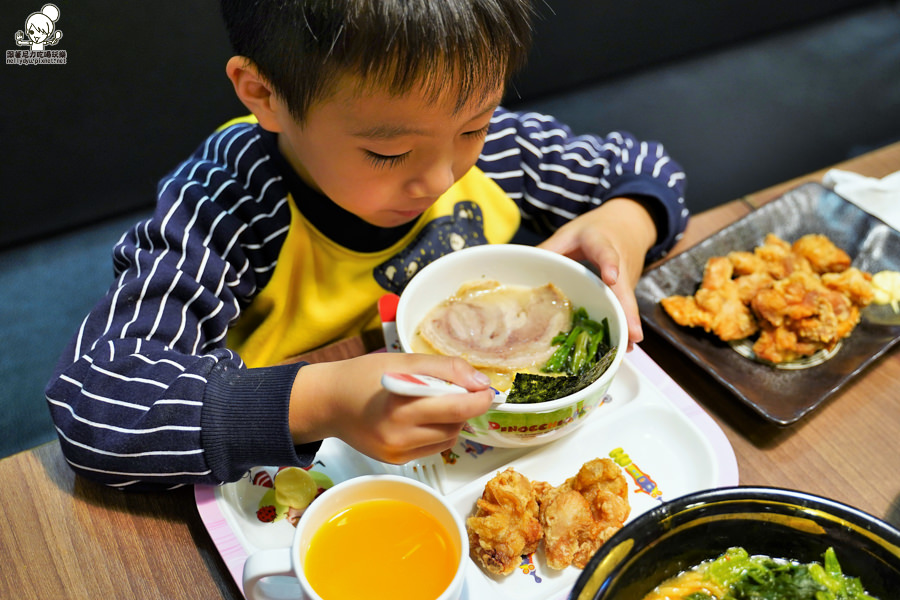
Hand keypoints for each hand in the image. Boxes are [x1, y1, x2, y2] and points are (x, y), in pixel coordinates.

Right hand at [288, 353, 493, 463]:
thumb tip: (481, 383)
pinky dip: (437, 433)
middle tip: (461, 391)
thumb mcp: (405, 361)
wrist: (329, 402)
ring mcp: (398, 452)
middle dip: (466, 407)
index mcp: (401, 406)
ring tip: (434, 403)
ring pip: (449, 439)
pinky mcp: (397, 461)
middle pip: (456, 424)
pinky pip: (434, 448)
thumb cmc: (364, 376)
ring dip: (453, 421)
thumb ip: (446, 369)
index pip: (457, 406)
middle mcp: (399, 435)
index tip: (487, 389)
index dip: (479, 398)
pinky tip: (422, 418)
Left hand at [537, 198, 656, 350]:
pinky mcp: (627, 291)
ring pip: (627, 304)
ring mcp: (627, 279)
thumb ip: (550, 249)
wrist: (628, 223)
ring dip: (627, 325)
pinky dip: (623, 326)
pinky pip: (624, 308)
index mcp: (601, 243)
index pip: (605, 252)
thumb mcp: (569, 233)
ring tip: (626, 349)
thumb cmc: (594, 230)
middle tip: (633, 335)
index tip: (611, 278)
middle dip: (628, 313)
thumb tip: (523, 269)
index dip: (609, 265)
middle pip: (624, 289)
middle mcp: (620, 264)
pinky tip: (622, 347)